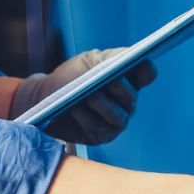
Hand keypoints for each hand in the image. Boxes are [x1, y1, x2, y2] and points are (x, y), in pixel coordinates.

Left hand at [10, 48, 156, 145]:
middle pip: (131, 97)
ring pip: (115, 116)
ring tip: (88, 95)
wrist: (47, 96)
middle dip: (120, 88)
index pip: (146, 74)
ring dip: (101, 104)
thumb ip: (110, 58)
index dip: (146, 69)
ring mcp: (114, 122)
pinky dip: (84, 116)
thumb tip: (130, 56)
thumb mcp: (89, 61)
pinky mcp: (99, 136)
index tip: (142, 61)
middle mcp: (126, 103)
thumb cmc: (71, 77)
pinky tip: (73, 107)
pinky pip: (96, 128)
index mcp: (128, 80)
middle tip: (110, 79)